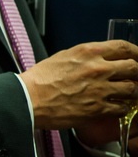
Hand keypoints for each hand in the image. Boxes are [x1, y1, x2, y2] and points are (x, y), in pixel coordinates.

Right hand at [22, 40, 137, 128]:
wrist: (28, 99)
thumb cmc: (40, 79)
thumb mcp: (63, 57)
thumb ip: (86, 57)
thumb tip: (101, 60)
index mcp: (89, 52)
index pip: (124, 47)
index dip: (137, 52)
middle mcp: (98, 68)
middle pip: (134, 68)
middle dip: (137, 73)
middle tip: (136, 78)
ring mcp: (100, 89)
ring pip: (133, 89)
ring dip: (132, 93)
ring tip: (127, 95)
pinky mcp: (98, 108)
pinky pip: (123, 108)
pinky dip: (122, 108)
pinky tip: (116, 107)